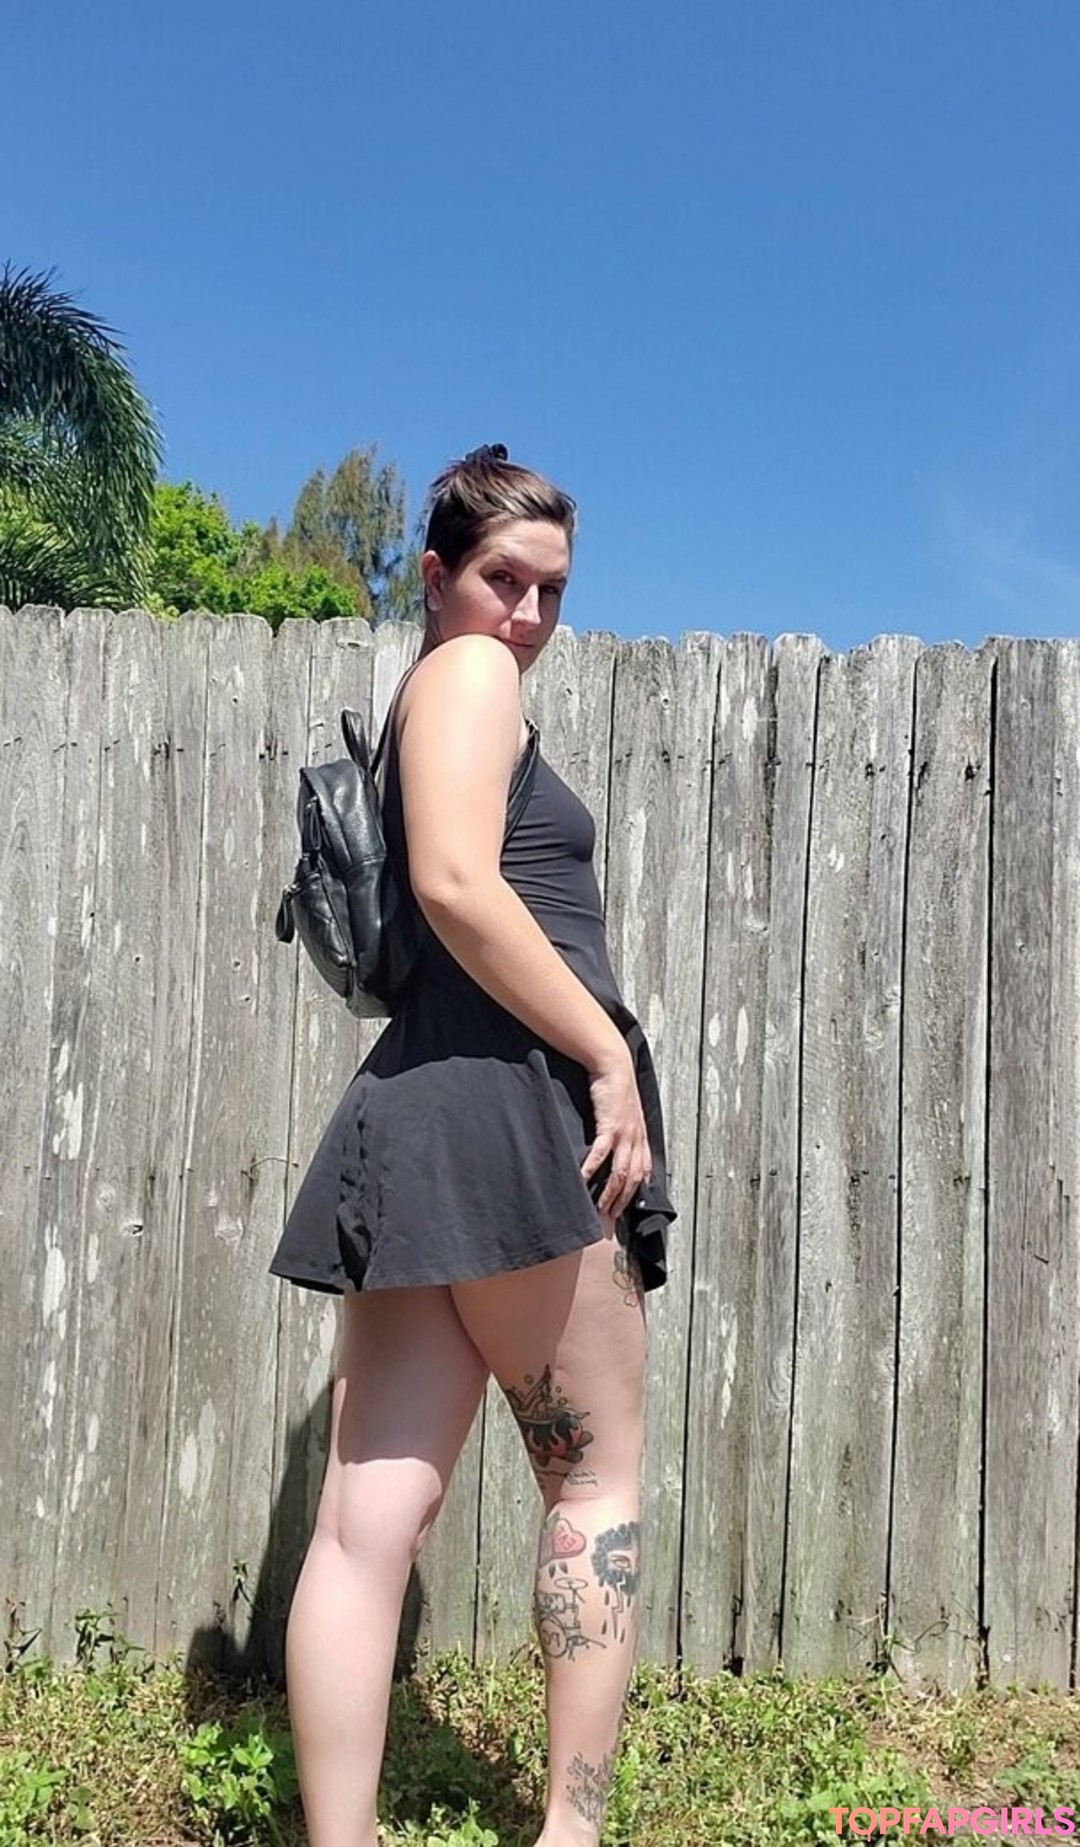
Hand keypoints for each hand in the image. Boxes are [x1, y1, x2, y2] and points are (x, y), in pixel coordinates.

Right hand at [581, 1045, 652, 1221]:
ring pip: (620, 1172)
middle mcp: (636, 1138)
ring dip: (609, 1192)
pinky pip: (602, 1153)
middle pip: (633, 1178)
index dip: (638, 1191)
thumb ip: (624, 1129)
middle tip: (611, 1218)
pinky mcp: (610, 1125)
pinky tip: (582, 1179)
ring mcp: (625, 1133)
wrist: (613, 1066)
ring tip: (599, 1208)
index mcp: (641, 1136)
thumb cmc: (616, 1087)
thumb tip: (616, 1143)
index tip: (629, 1207)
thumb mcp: (626, 1111)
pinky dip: (592, 1168)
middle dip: (623, 1201)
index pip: (644, 1171)